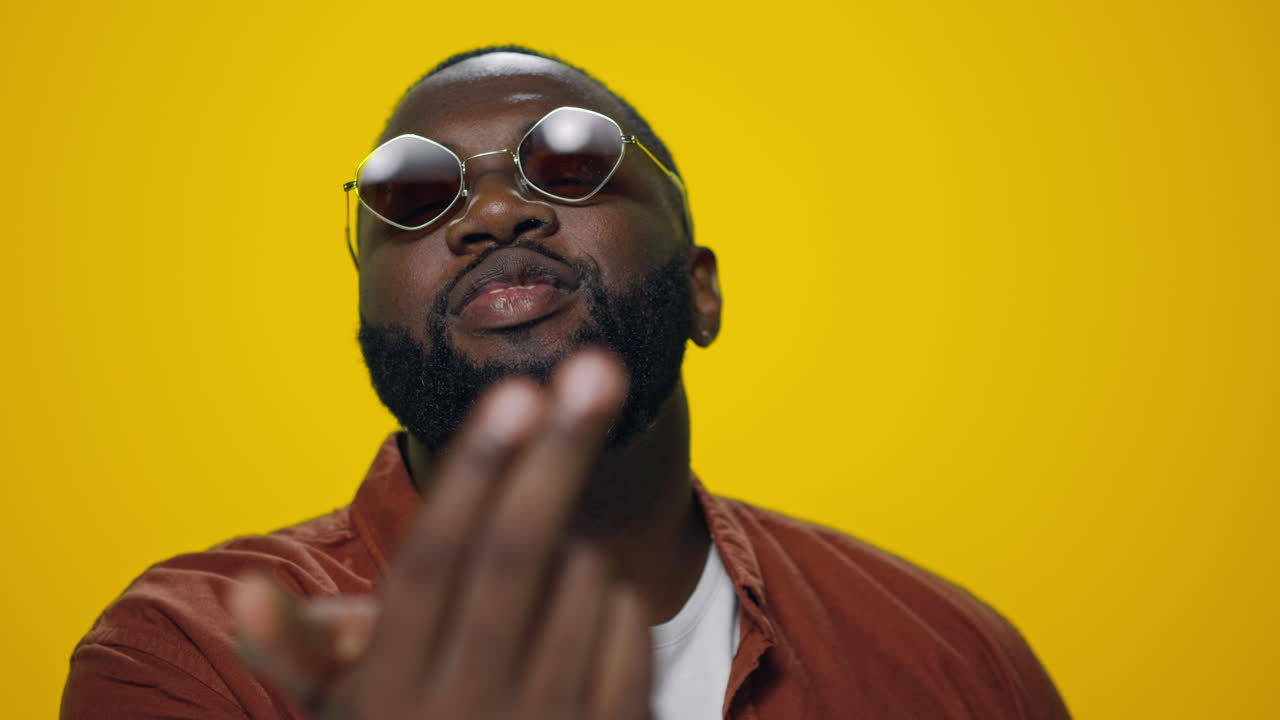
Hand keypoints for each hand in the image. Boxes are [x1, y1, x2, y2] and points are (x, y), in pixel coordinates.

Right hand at [231, 351, 652, 719]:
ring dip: (573, 549)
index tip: (516, 392)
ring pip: (583, 579)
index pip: (433, 562)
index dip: (474, 473)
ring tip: (539, 580)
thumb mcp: (348, 710)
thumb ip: (298, 648)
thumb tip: (241, 594)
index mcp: (392, 692)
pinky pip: (632, 625)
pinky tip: (579, 622)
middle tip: (596, 367)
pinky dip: (612, 598)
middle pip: (517, 556)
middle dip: (558, 454)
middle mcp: (470, 711)